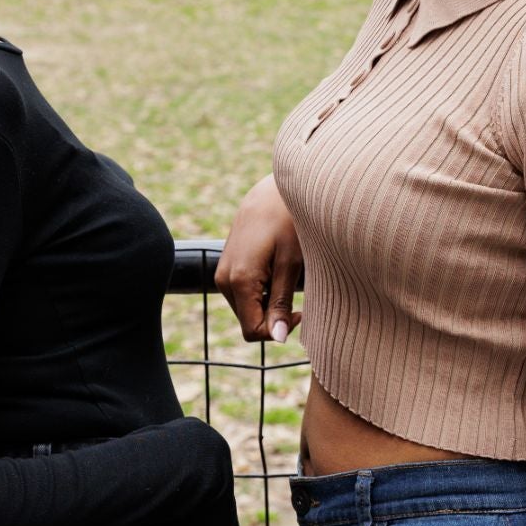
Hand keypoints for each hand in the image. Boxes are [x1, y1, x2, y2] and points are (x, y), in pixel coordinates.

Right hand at [215, 175, 302, 343]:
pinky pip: (244, 292)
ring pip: (247, 307)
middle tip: (299, 291)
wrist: (273, 187)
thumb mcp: (291, 262)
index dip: (280, 330)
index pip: (253, 331)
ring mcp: (223, 271)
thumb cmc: (288, 220)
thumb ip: (281, 302)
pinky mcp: (228, 264)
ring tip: (288, 274)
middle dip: (274, 316)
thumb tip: (279, 338)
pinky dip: (263, 290)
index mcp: (239, 280)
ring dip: (269, 302)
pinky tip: (278, 267)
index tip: (302, 312)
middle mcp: (224, 279)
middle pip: (249, 321)